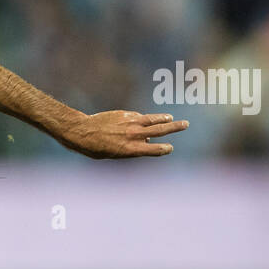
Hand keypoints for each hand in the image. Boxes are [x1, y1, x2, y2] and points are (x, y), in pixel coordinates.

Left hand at [60, 110, 188, 158]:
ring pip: (151, 119)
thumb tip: (145, 138)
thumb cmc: (95, 148)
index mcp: (131, 149)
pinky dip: (145, 118)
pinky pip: (139, 116)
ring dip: (163, 118)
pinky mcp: (124, 114)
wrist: (82, 131)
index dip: (163, 149)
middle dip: (174, 127)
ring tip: (171, 118)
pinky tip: (147, 119)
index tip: (170, 148)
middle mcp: (133, 135)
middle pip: (159, 130)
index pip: (154, 149)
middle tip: (186, 124)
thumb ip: (132, 147)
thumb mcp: (114, 154)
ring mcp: (130, 122)